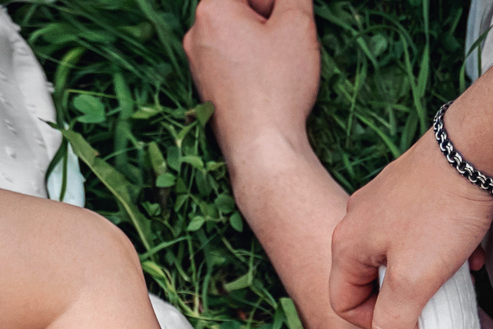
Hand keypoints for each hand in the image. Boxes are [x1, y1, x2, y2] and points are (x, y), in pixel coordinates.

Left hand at [184, 0, 320, 153]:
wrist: (261, 150)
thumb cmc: (278, 86)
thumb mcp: (297, 25)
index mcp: (211, 9)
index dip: (274, 3)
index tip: (290, 21)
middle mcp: (195, 34)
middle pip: (240, 7)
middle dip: (269, 16)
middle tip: (288, 42)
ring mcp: (197, 64)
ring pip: (237, 35)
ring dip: (263, 41)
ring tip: (280, 67)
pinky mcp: (206, 88)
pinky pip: (232, 62)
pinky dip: (252, 64)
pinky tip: (268, 85)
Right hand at [329, 133, 492, 328]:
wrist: (476, 147)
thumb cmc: (442, 212)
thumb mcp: (414, 280)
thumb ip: (395, 323)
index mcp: (347, 244)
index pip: (344, 303)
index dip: (375, 326)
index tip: (410, 327)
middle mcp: (357, 220)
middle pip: (369, 280)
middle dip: (404, 298)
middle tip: (433, 299)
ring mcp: (383, 201)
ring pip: (396, 256)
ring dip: (425, 274)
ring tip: (454, 272)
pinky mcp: (410, 188)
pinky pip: (416, 233)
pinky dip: (438, 248)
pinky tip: (465, 247)